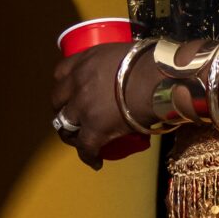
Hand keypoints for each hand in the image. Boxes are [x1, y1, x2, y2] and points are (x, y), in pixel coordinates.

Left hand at [51, 43, 143, 171]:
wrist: (160, 81)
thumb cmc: (153, 64)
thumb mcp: (126, 55)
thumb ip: (119, 63)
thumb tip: (132, 73)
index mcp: (85, 61)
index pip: (61, 72)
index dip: (65, 85)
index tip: (72, 91)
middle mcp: (78, 83)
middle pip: (58, 99)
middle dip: (64, 108)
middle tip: (76, 116)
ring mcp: (83, 107)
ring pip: (64, 124)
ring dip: (71, 133)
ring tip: (80, 140)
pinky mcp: (94, 129)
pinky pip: (85, 148)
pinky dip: (89, 157)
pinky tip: (96, 162)